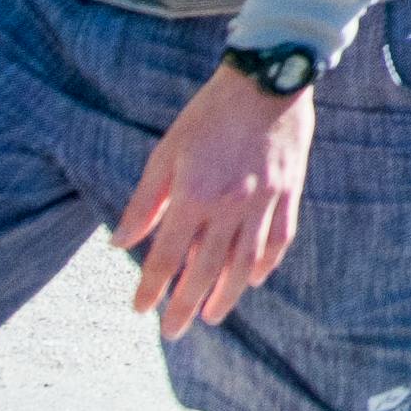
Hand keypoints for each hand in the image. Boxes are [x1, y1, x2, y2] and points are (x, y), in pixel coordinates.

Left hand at [116, 66, 314, 337]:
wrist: (268, 80)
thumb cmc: (209, 113)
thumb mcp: (166, 152)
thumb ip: (144, 202)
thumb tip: (120, 242)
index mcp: (194, 195)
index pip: (167, 257)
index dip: (151, 288)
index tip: (139, 309)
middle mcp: (230, 206)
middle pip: (205, 270)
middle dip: (185, 305)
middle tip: (174, 331)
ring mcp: (264, 201)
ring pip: (246, 262)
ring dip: (227, 294)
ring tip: (213, 316)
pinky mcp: (290, 191)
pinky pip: (280, 237)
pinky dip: (268, 263)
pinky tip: (256, 278)